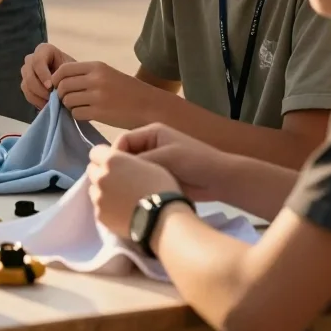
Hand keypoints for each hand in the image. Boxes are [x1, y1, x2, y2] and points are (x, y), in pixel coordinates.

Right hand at [21, 43, 73, 109]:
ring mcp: (27, 71)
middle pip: (29, 74)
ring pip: (26, 85)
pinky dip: (36, 101)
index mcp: (44, 50)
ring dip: (38, 96)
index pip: (37, 61)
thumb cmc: (74, 71)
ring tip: (51, 104)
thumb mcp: (72, 69)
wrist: (73, 79)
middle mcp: (32, 58)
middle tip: (51, 99)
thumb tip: (53, 88)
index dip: (42, 75)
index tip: (51, 87)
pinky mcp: (26, 84)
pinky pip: (26, 94)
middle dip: (39, 89)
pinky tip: (47, 105)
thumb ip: (63, 75)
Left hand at [52, 60, 157, 128]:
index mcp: (97, 66)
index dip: (56, 78)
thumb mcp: (107, 74)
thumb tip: (60, 82)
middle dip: (61, 94)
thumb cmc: (127, 91)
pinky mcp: (99, 113)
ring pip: (68, 100)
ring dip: (69, 105)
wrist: (149, 106)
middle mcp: (96, 79)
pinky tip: (86, 114)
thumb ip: (86, 75)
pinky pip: (76, 113)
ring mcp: (97, 96)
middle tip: (68, 99)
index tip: (58, 86)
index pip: (64, 69)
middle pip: (63, 85)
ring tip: (79, 107)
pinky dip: (77, 115)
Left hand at [87, 144, 183, 238]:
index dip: (104, 157)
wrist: (162, 219)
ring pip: (94, 189)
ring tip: (119, 198)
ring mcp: (98, 197)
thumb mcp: (147, 163)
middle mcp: (100, 177)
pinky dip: (106, 208)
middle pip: (92, 170)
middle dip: (102, 173)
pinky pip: (99, 207)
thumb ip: (127, 161)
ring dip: (103, 191)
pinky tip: (120, 211)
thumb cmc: (160, 187)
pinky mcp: (100, 215)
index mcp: (111, 160)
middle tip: (117, 181)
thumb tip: (120, 165)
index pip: (95, 152)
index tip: (114, 163)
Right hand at [115, 124, 233, 203]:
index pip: (123, 141)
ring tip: (122, 193)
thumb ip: (139, 161)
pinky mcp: (160, 177)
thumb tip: (115, 168)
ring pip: (134, 170)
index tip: (110, 172)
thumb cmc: (194, 161)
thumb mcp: (165, 157)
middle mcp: (151, 145)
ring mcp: (156, 162)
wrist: (221, 179)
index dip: (114, 154)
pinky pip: (143, 181)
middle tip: (113, 185)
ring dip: (129, 180)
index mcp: (151, 133)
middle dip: (120, 169)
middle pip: (127, 155)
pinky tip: (133, 198)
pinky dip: (138, 188)